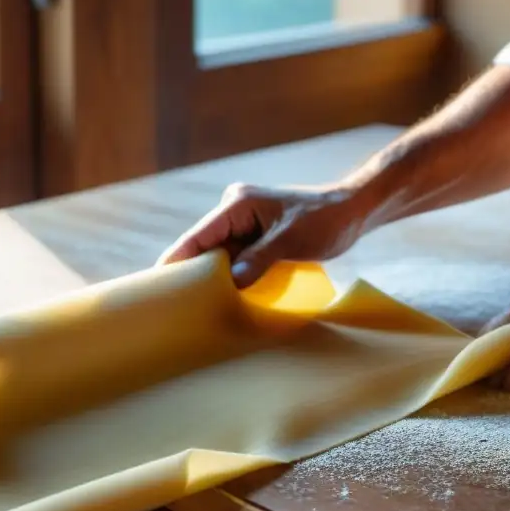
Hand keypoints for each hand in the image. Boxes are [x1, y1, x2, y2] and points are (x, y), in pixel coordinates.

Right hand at [158, 182, 370, 287]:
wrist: (352, 210)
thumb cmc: (326, 220)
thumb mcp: (292, 241)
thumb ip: (260, 259)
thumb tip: (231, 282)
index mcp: (237, 204)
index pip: (198, 235)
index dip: (177, 259)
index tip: (157, 283)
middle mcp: (234, 211)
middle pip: (203, 246)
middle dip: (190, 272)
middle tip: (172, 304)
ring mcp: (244, 224)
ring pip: (217, 255)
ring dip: (210, 277)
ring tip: (191, 305)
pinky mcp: (255, 237)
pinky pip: (233, 258)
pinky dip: (228, 276)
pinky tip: (219, 296)